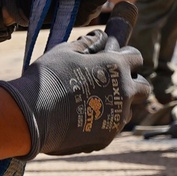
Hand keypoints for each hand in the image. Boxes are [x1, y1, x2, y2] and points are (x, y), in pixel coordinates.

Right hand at [0, 26, 149, 156]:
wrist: (32, 116)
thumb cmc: (48, 77)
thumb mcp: (65, 51)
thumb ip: (87, 43)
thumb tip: (99, 36)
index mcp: (116, 67)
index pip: (137, 57)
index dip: (126, 56)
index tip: (116, 58)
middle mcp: (123, 93)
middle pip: (144, 88)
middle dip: (133, 83)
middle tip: (113, 82)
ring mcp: (117, 119)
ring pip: (128, 110)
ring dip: (118, 105)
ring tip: (93, 102)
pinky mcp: (106, 138)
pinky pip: (111, 127)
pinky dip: (102, 122)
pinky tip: (81, 118)